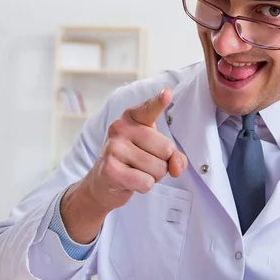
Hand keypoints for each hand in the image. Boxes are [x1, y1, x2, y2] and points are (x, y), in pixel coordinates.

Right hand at [62, 88, 187, 242]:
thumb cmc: (134, 161)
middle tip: (144, 163)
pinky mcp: (110, 169)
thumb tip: (176, 167)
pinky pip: (146, 182)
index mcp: (133, 118)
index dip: (159, 101)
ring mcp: (113, 147)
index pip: (149, 108)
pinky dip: (144, 186)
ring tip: (136, 171)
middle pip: (167, 149)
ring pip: (158, 168)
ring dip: (153, 176)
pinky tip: (130, 181)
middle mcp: (120, 127)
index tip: (168, 93)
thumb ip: (174, 156)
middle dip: (163, 163)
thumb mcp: (157, 152)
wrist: (103, 183)